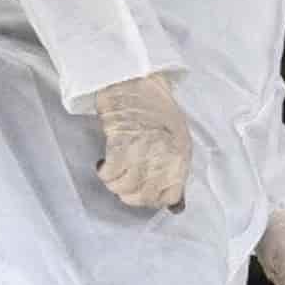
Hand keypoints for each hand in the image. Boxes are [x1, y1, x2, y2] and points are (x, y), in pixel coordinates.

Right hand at [93, 73, 189, 209]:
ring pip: (124, 188)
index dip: (153, 199)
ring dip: (115, 184)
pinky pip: (110, 174)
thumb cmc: (157, 110)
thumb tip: (172, 200)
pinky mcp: (120, 145)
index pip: (170, 196)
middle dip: (130, 195)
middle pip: (143, 196)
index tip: (143, 193)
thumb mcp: (178, 140)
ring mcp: (142, 153)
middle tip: (123, 185)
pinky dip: (104, 173)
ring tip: (113, 173)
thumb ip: (174, 168)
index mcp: (180, 158)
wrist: (137, 84)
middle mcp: (163, 159)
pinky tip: (104, 164)